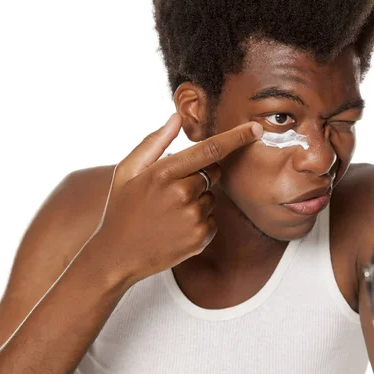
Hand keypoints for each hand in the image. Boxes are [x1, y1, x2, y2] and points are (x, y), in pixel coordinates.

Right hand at [86, 113, 263, 283]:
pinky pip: (212, 218)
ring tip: (170, 212)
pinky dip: (200, 219)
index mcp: (164, 173)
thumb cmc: (122, 208)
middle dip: (202, 174)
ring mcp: (193, 218)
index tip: (256, 128)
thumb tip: (177, 117)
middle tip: (172, 190)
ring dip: (199, 199)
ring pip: (212, 196)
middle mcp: (182, 194)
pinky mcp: (201, 237)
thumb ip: (154, 141)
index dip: (237, 137)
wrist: (117, 255)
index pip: (210, 149)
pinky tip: (177, 227)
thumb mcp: (127, 170)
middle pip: (214, 172)